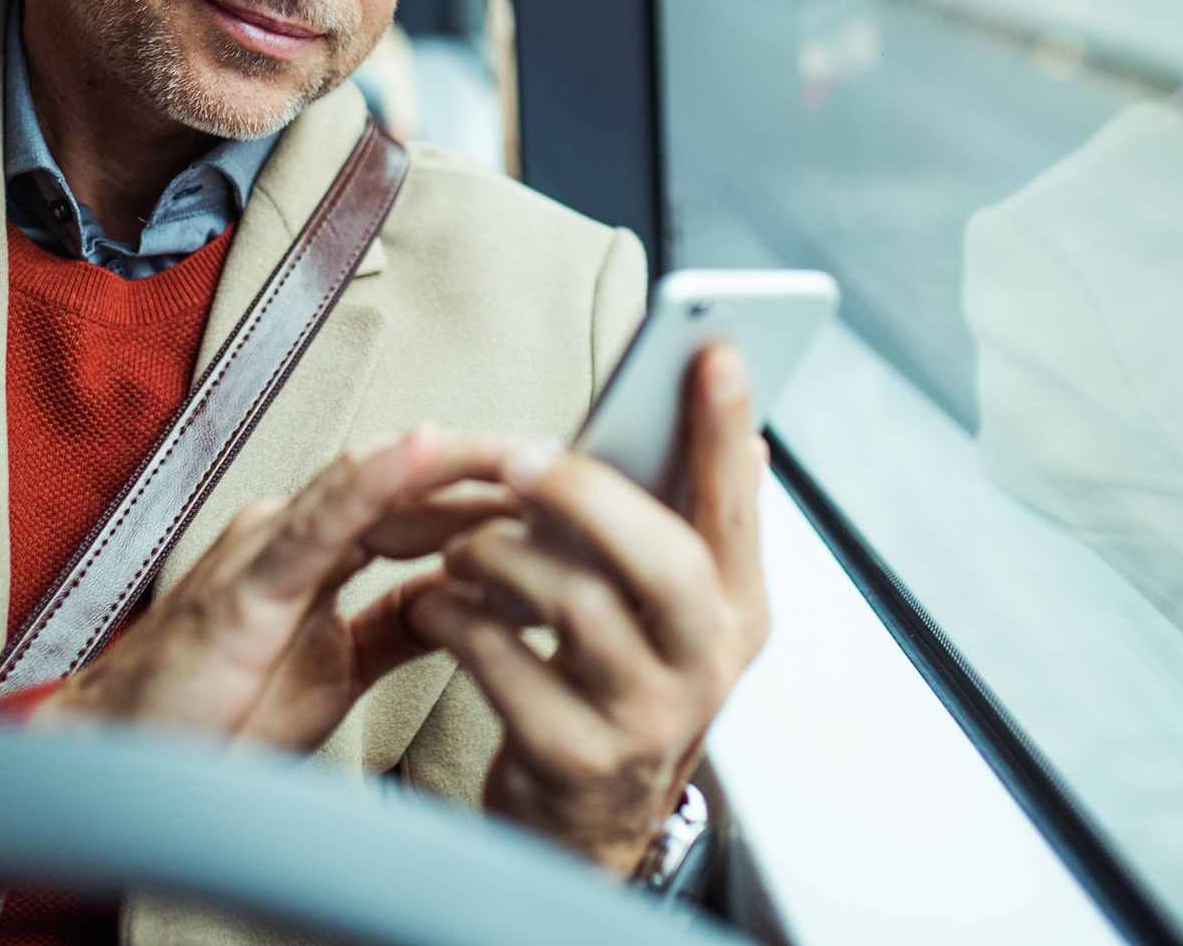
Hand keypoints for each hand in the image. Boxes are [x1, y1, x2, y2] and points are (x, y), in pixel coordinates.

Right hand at [36, 426, 518, 749]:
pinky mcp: (248, 582)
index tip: (554, 493)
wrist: (120, 761)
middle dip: (485, 470)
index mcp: (314, 550)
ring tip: (519, 447)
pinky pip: (322, 520)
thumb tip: (467, 599)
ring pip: (374, 483)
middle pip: (407, 484)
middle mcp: (294, 532)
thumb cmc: (210, 714)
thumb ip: (395, 627)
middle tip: (560, 461)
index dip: (485, 496)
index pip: (418, 506)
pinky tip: (424, 451)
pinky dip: (376, 479)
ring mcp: (269, 547)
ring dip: (452, 460)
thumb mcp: (335, 670)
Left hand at [408, 345, 770, 873]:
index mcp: (738, 614)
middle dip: (585, 491)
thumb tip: (743, 438)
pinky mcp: (571, 756)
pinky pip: (503, 660)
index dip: (726, 431)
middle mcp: (707, 667)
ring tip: (464, 543)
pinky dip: (458, 616)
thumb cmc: (618, 688)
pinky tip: (439, 601)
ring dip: (500, 553)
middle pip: (664, 558)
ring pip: (575, 602)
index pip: (740, 508)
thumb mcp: (670, 618)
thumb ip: (689, 530)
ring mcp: (644, 718)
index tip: (713, 353)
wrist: (582, 829)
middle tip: (517, 456)